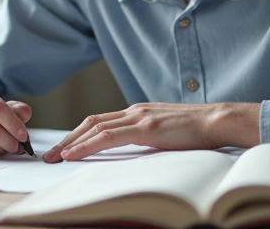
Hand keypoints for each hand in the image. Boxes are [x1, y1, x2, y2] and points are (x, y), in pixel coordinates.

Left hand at [42, 102, 260, 162]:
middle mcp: (135, 110)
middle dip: (68, 139)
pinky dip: (87, 145)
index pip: (100, 120)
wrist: (219, 121)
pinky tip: (74, 154)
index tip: (64, 148)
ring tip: (55, 157)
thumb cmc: (198, 131)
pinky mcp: (146, 127)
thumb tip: (134, 152)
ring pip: (95, 128)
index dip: (78, 134)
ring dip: (71, 143)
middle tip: (50, 155)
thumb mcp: (167, 132)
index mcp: (139, 111)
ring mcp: (139, 117)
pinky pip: (108, 137)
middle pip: (91, 122)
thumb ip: (148, 136)